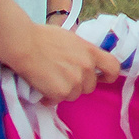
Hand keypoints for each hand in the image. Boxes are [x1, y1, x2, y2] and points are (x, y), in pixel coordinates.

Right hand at [4, 21, 120, 101]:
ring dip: (65, 91)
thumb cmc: (44, 38)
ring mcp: (75, 81)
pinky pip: (59, 101)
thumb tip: (85, 61)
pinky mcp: (61, 92)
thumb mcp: (72, 40)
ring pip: (75, 95)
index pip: (113, 67)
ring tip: (51, 81)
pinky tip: (43, 88)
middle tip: (64, 77)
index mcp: (91, 52)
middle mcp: (86, 67)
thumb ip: (83, 52)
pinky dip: (50, 98)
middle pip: (90, 86)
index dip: (109, 75)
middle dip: (79, 84)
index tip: (102, 77)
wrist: (25, 44)